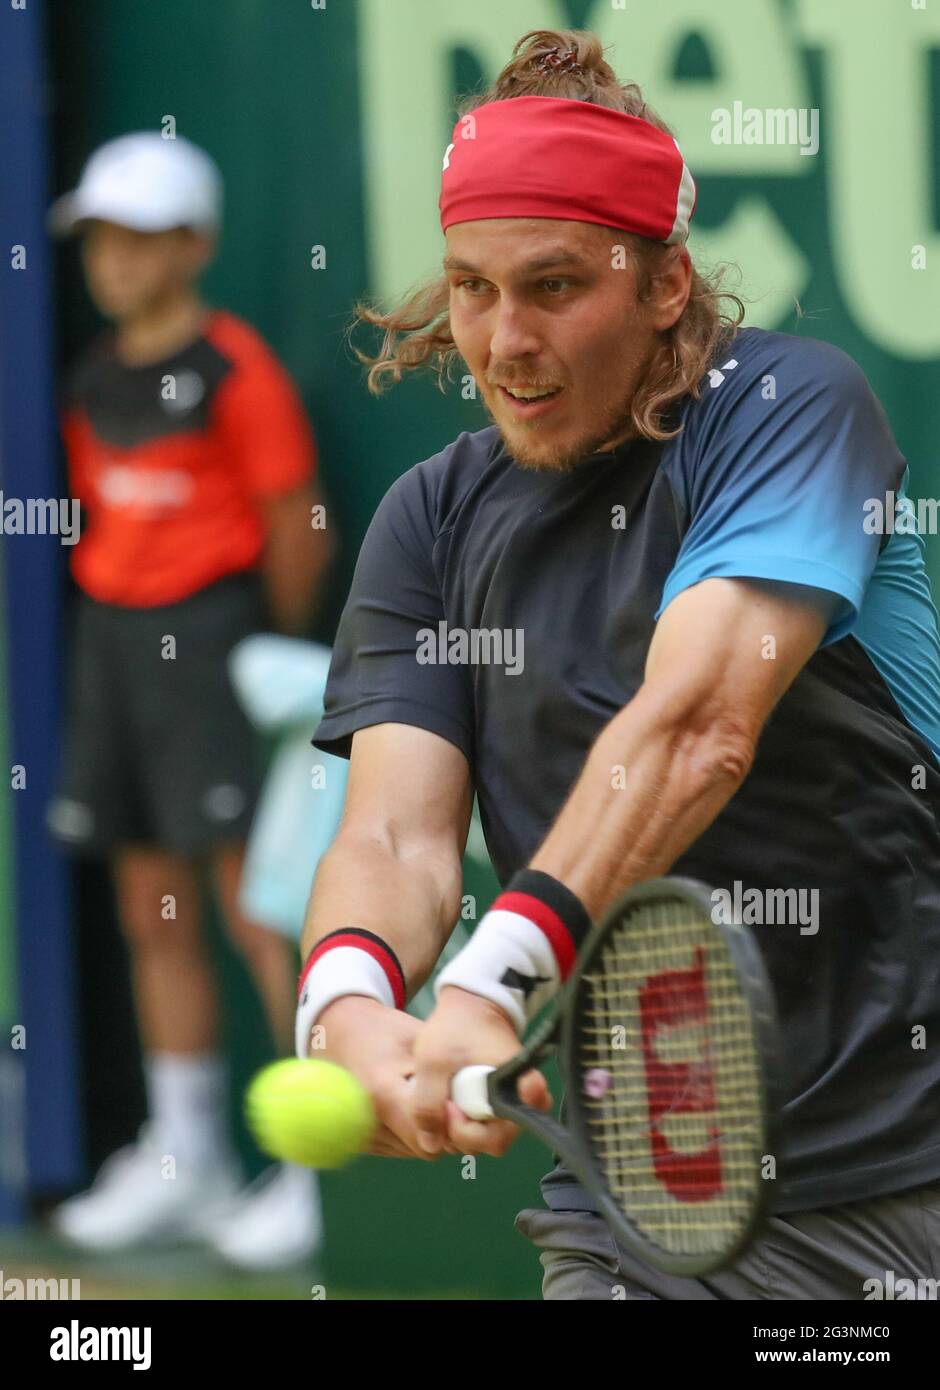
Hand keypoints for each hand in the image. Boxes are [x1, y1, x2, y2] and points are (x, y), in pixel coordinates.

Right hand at [315, 996, 461, 1159]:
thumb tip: (470, 1109)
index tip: (459, 1102)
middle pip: (425, 1147)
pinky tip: (408, 1106)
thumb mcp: (418, 1041)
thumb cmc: (384, 1031)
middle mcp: (366, 1121)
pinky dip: (410, 1134)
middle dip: (445, 1130)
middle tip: (448, 1098)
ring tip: (426, 1097)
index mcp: (383, 1093)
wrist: (338, 1031)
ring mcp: (359, 1135)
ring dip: (429, 1133)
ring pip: (414, 1151)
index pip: (431, 1134)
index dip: (453, 1124)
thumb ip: (442, 1078)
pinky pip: (398, 1149)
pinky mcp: (357, 1142)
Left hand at [410, 986, 552, 1156]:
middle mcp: (520, 1102)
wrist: (473, 1003)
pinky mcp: (501, 1101)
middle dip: (461, 1134)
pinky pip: (486, 1125)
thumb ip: (427, 1103)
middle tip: (443, 1105)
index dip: (468, 1132)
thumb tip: (430, 1145)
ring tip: (444, 1101)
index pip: (498, 1136)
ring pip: (487, 1137)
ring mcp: (511, 1103)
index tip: (449, 1106)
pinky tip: (451, 1103)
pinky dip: (467, 1121)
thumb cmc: (455, 1027)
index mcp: (513, 1089)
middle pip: (493, 1142)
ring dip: (462, 1128)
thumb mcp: (432, 1060)